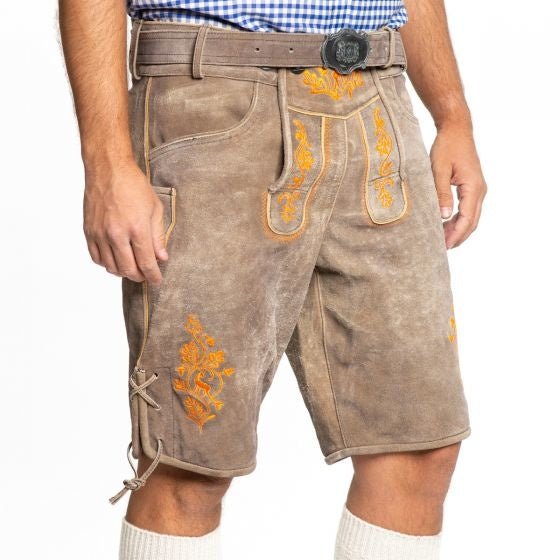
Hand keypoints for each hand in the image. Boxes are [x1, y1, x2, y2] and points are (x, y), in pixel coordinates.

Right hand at [83, 160, 167, 283]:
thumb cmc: (134, 185)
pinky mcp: (89, 231)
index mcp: (137, 228)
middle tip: (146, 275)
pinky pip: (96, 258)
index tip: (157, 281)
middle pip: (128, 269)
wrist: (108, 169)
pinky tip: (116, 259)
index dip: (153, 276)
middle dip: (139, 276)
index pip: (146, 263)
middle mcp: (117, 234)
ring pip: (111, 267)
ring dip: (123, 271)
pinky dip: (107, 263)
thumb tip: (161, 258)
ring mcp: (100, 234)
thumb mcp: (155, 209)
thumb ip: (158, 236)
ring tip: (132, 267)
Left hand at [430, 124, 486, 248]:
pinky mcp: (472, 187)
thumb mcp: (438, 169)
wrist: (456, 130)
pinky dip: (458, 220)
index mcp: (473, 187)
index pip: (467, 218)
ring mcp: (477, 189)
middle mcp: (479, 190)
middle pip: (472, 222)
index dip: (456, 235)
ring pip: (471, 217)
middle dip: (458, 237)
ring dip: (458, 229)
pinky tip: (445, 225)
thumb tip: (443, 216)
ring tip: (441, 240)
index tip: (445, 246)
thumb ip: (441, 193)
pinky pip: (468, 209)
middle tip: (441, 249)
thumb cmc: (446, 146)